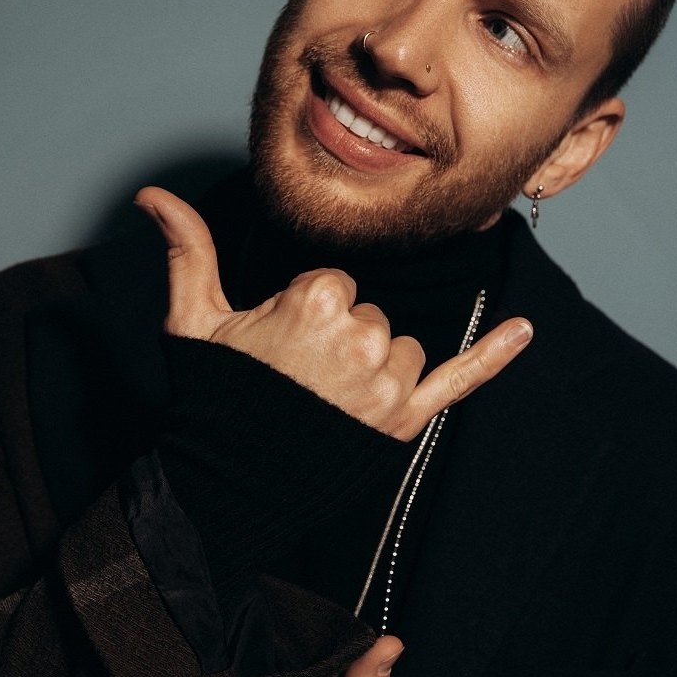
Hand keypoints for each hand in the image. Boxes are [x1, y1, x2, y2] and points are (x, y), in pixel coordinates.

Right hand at [135, 186, 531, 440]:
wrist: (228, 481)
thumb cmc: (212, 397)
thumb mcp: (192, 319)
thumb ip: (187, 250)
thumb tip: (153, 196)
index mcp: (317, 301)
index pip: (336, 284)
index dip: (305, 312)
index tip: (280, 345)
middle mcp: (362, 337)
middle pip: (371, 317)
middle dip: (339, 339)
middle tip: (298, 377)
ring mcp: (387, 382)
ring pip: (402, 349)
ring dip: (374, 366)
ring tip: (327, 398)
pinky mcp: (404, 420)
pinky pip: (458, 380)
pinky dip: (492, 357)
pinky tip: (522, 331)